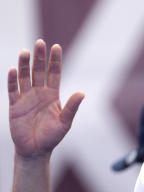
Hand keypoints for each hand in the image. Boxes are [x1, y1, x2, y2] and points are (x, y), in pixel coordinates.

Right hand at [7, 39, 83, 157]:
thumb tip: (82, 93)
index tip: (56, 46)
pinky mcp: (15, 106)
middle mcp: (39, 93)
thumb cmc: (52, 136)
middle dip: (39, 57)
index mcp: (53, 95)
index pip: (54, 74)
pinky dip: (13, 81)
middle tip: (39, 42)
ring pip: (25, 77)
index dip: (55, 61)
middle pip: (39, 71)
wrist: (36, 149)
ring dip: (24, 65)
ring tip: (25, 52)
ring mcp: (26, 98)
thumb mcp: (65, 122)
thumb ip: (72, 107)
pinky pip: (13, 91)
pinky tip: (13, 70)